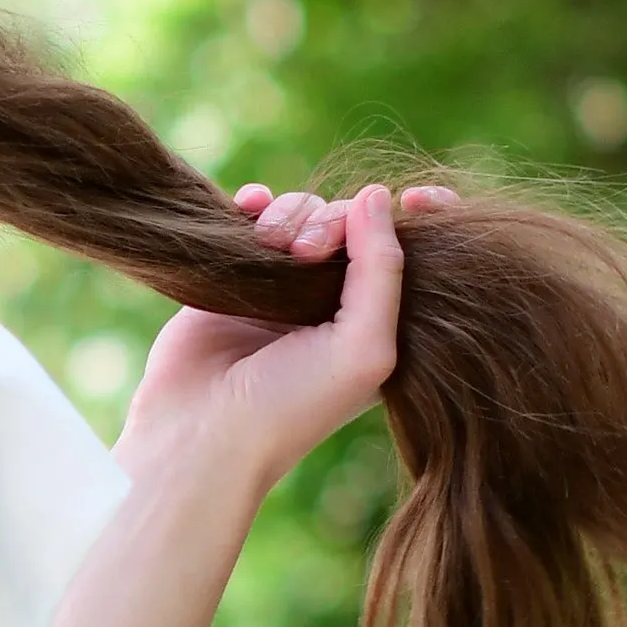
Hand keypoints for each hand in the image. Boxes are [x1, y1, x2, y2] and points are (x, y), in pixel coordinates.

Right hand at [121, 179, 453, 503]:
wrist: (200, 432)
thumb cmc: (290, 406)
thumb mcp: (365, 347)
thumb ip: (383, 269)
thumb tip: (375, 193)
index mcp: (377, 323)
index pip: (415, 252)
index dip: (426, 215)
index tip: (417, 199)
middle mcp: (334, 301)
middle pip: (354, 221)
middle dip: (337, 219)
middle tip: (310, 252)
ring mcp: (283, 288)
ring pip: (304, 214)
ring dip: (293, 213)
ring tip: (272, 245)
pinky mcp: (236, 277)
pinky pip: (254, 217)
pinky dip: (256, 204)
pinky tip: (249, 208)